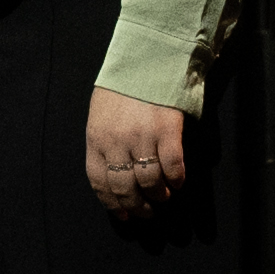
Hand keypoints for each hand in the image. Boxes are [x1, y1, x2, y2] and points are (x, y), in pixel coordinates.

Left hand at [88, 87, 192, 216]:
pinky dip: (176, 179)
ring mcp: (142, 136)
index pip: (99, 182)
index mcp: (96, 138)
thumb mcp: (101, 115)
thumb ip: (104, 144)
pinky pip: (172, 165)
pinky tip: (177, 182)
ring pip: (148, 181)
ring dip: (157, 195)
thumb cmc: (123, 88)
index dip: (112, 204)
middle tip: (146, 213)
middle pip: (124, 187)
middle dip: (136, 206)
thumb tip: (116, 178)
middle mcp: (117, 141)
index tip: (124, 215)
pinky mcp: (167, 129)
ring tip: (163, 197)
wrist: (147, 58)